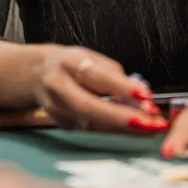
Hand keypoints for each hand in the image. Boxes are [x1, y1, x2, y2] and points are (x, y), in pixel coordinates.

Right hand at [30, 46, 167, 134]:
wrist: (36, 74)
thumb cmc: (70, 63)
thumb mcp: (90, 57)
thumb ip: (113, 75)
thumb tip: (139, 94)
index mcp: (69, 63)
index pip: (96, 76)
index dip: (121, 87)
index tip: (145, 95)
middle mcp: (59, 87)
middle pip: (89, 107)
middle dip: (122, 117)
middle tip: (150, 122)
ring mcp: (58, 109)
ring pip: (92, 123)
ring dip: (124, 127)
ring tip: (151, 127)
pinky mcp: (63, 124)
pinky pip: (93, 129)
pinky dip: (116, 129)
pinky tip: (135, 128)